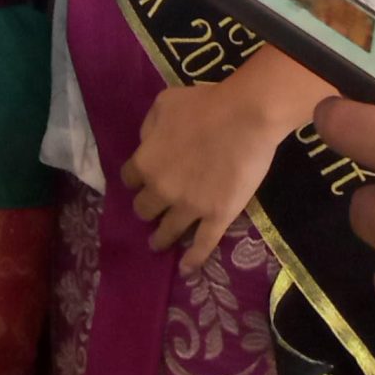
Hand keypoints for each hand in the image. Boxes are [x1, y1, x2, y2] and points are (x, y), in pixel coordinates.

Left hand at [123, 53, 321, 271]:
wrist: (244, 117)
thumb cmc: (204, 104)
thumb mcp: (163, 104)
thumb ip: (149, 128)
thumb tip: (147, 144)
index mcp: (146, 161)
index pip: (129, 179)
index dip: (136, 181)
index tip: (142, 183)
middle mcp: (161, 189)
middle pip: (144, 209)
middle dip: (147, 209)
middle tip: (153, 210)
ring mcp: (189, 207)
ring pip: (166, 231)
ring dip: (160, 238)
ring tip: (158, 244)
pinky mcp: (217, 217)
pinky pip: (201, 245)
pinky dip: (192, 260)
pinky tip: (186, 270)